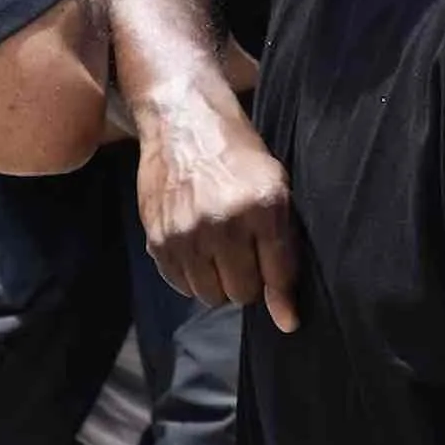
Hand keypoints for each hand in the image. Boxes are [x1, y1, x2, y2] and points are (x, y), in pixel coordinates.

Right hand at [135, 93, 299, 332]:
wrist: (183, 122)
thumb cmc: (238, 155)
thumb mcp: (275, 189)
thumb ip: (284, 251)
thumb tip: (287, 322)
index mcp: (262, 207)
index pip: (277, 277)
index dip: (283, 298)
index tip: (287, 317)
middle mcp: (223, 222)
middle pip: (242, 293)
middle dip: (248, 282)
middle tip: (245, 256)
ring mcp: (186, 231)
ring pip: (210, 296)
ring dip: (218, 281)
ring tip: (220, 251)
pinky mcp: (158, 237)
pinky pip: (180, 284)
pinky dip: (192, 275)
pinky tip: (196, 247)